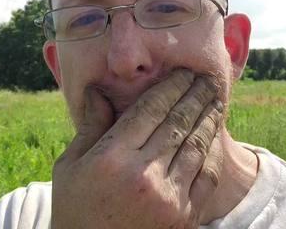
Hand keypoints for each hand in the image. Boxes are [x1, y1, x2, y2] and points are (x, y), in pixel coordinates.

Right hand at [51, 70, 222, 228]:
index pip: (150, 109)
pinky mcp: (183, 219)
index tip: (183, 72)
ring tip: (216, 99)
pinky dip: (212, 152)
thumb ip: (90, 126)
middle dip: (195, 95)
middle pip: (177, 122)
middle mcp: (143, 175)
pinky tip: (214, 135)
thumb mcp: (69, 167)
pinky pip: (206, 177)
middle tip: (206, 78)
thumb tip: (97, 90)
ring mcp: (167, 199)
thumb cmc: (74, 210)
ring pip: (195, 145)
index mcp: (112, 158)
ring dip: (208, 118)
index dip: (171, 86)